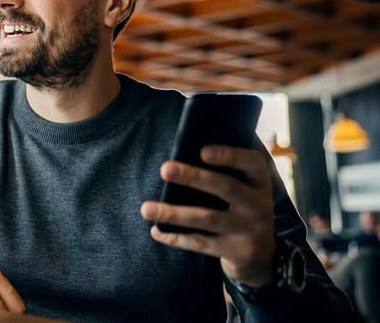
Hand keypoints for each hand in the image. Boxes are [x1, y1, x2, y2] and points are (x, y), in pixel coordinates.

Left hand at [140, 145, 275, 285]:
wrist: (262, 256)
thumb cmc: (240, 209)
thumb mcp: (244, 190)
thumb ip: (226, 172)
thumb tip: (186, 152)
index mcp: (259, 183)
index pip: (252, 163)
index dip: (229, 155)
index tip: (202, 151)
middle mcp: (259, 205)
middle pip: (225, 187)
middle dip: (193, 177)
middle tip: (165, 169)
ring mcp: (250, 230)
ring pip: (207, 219)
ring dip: (174, 213)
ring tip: (146, 209)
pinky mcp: (238, 252)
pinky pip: (201, 243)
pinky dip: (176, 238)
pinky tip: (156, 231)